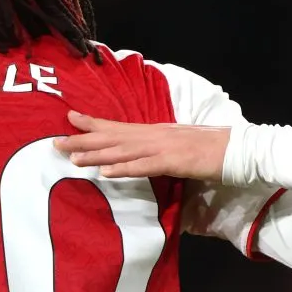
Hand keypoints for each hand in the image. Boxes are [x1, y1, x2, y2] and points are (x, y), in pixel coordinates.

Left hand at [56, 113, 229, 180]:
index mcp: (154, 131)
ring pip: (122, 152)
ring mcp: (162, 148)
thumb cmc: (210, 149)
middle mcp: (153, 136)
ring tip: (73, 159)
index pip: (117, 126)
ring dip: (96, 155)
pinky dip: (124, 169)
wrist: (236, 149)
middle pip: (112, 138)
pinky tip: (106, 172)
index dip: (92, 123)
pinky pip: (143, 167)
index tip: (68, 119)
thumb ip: (159, 148)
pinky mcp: (173, 162)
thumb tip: (142, 153)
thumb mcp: (179, 144)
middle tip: (55, 143)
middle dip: (83, 140)